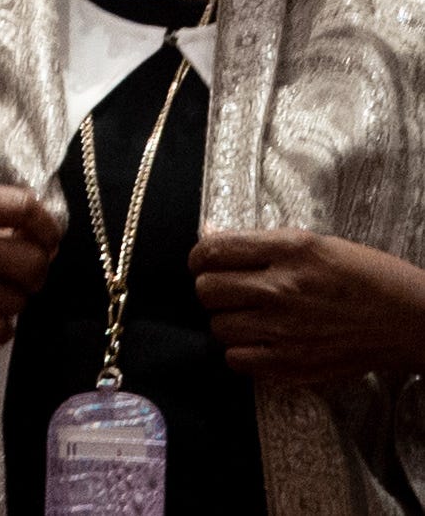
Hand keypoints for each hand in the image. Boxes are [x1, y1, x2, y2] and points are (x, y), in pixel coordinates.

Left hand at [193, 230, 424, 383]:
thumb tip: (210, 237)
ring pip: (219, 327)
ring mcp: (287, 331)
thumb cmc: (363, 274)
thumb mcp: (311, 242)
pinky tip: (256, 342)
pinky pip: (239, 361)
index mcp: (286, 252)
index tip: (204, 262)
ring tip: (245, 316)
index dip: (199, 257)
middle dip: (211, 289)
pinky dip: (240, 352)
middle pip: (207, 291)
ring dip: (226, 321)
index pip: (212, 251)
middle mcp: (282, 290)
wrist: (408, 319)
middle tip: (227, 291)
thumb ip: (257, 243)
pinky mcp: (296, 365)